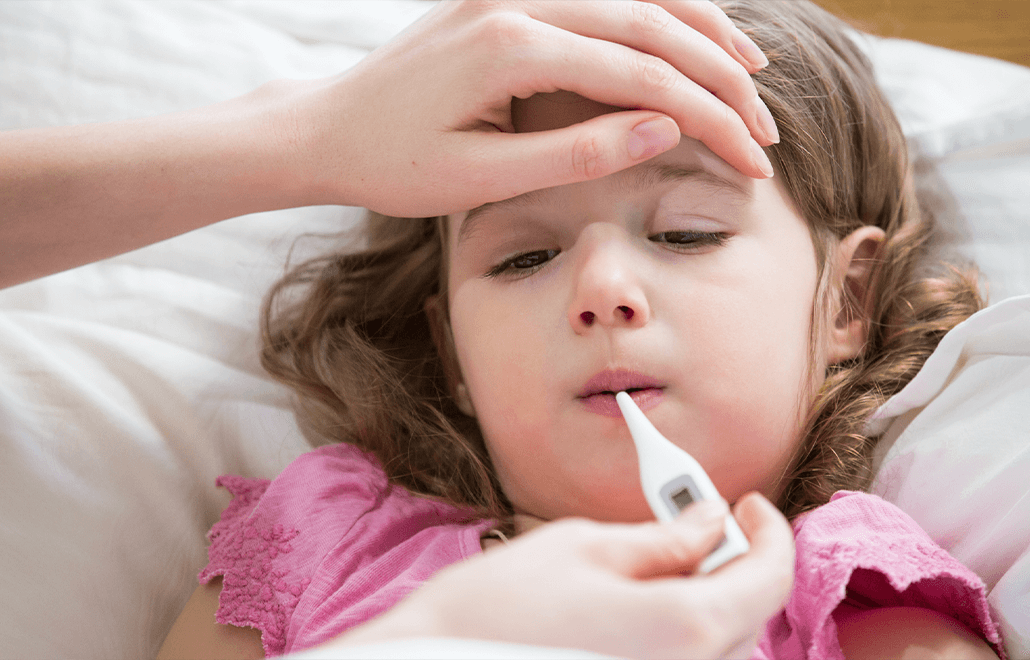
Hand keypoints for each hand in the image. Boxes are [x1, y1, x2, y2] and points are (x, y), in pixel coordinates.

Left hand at [286, 0, 776, 216]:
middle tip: (766, 127)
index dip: (708, 117)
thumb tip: (663, 129)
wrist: (325, 128)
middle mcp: (518, 1)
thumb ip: (574, 152)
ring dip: (701, 31)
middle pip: (653, 23)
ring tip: (753, 71)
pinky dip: (654, 14)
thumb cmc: (391, 164)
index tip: (752, 160)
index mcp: (511, 46)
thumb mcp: (478, 179)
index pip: (643, 74)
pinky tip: (685, 35)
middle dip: (721, 77)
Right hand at [332, 493, 794, 659]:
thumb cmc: (498, 605)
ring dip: (711, 597)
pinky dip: (683, 628)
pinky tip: (642, 603)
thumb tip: (709, 523)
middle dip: (738, 561)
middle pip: (750, 613)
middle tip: (702, 520)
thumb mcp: (584, 545)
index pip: (767, 577)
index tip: (751, 504)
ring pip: (722, 643)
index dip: (770, 532)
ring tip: (662, 560)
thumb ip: (663, 538)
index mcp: (683, 626)